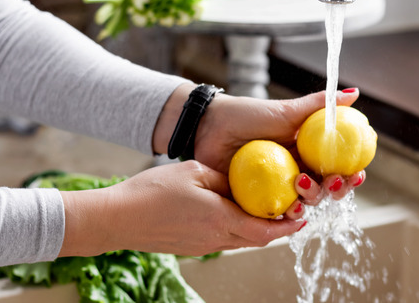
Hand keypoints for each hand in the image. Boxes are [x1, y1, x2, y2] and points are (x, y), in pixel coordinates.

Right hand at [58, 160, 302, 257]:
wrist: (116, 218)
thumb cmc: (151, 191)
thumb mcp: (194, 172)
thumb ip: (225, 178)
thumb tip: (244, 180)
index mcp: (219, 220)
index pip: (265, 231)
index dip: (288, 225)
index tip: (302, 216)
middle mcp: (215, 238)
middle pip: (257, 239)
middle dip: (278, 227)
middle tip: (291, 211)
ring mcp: (203, 246)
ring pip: (241, 240)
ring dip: (257, 228)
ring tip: (266, 209)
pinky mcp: (192, 247)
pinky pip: (224, 239)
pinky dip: (236, 228)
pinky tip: (233, 211)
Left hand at [151, 86, 366, 213]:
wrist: (210, 126)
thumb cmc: (248, 115)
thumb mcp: (287, 110)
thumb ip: (320, 104)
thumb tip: (355, 93)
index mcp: (308, 153)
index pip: (338, 168)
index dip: (351, 175)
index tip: (357, 173)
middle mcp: (298, 172)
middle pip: (327, 189)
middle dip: (336, 190)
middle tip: (331, 181)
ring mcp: (279, 188)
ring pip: (305, 203)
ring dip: (312, 198)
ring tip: (301, 185)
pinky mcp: (259, 202)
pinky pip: (277, 214)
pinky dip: (287, 213)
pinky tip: (288, 207)